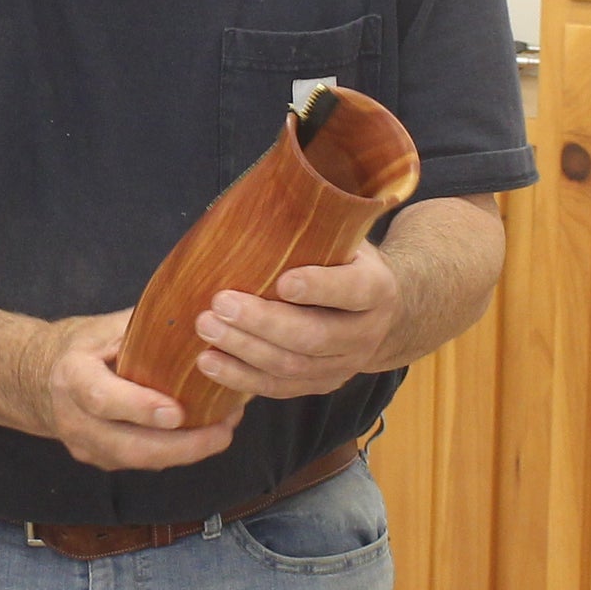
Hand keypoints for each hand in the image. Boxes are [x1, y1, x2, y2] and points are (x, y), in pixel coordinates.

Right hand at [34, 311, 239, 472]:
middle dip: (181, 446)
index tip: (177, 412)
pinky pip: (142, 462)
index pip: (103, 399)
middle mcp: (76, 419)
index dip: (140, 408)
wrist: (39, 381)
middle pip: (129, 446)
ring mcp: (87, 446)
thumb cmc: (79, 348)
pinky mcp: (101, 460)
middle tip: (223, 432)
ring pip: (140, 461)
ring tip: (224, 431)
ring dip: (186, 452)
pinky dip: (176, 453)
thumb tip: (197, 314)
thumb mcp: (103, 328)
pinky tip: (205, 436)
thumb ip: (143, 328)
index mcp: (74, 377)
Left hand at [191, 241, 403, 400]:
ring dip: (244, 349)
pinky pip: (278, 388)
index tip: (282, 280)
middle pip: (314, 336)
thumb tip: (261, 201)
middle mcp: (365, 334)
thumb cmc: (347, 263)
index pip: (352, 291)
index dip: (318, 287)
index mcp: (376, 290)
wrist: (384, 311)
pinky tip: (208, 362)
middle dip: (263, 322)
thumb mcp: (347, 239)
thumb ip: (319, 230)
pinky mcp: (321, 385)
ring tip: (206, 328)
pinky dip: (240, 378)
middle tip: (220, 303)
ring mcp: (344, 366)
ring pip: (292, 367)